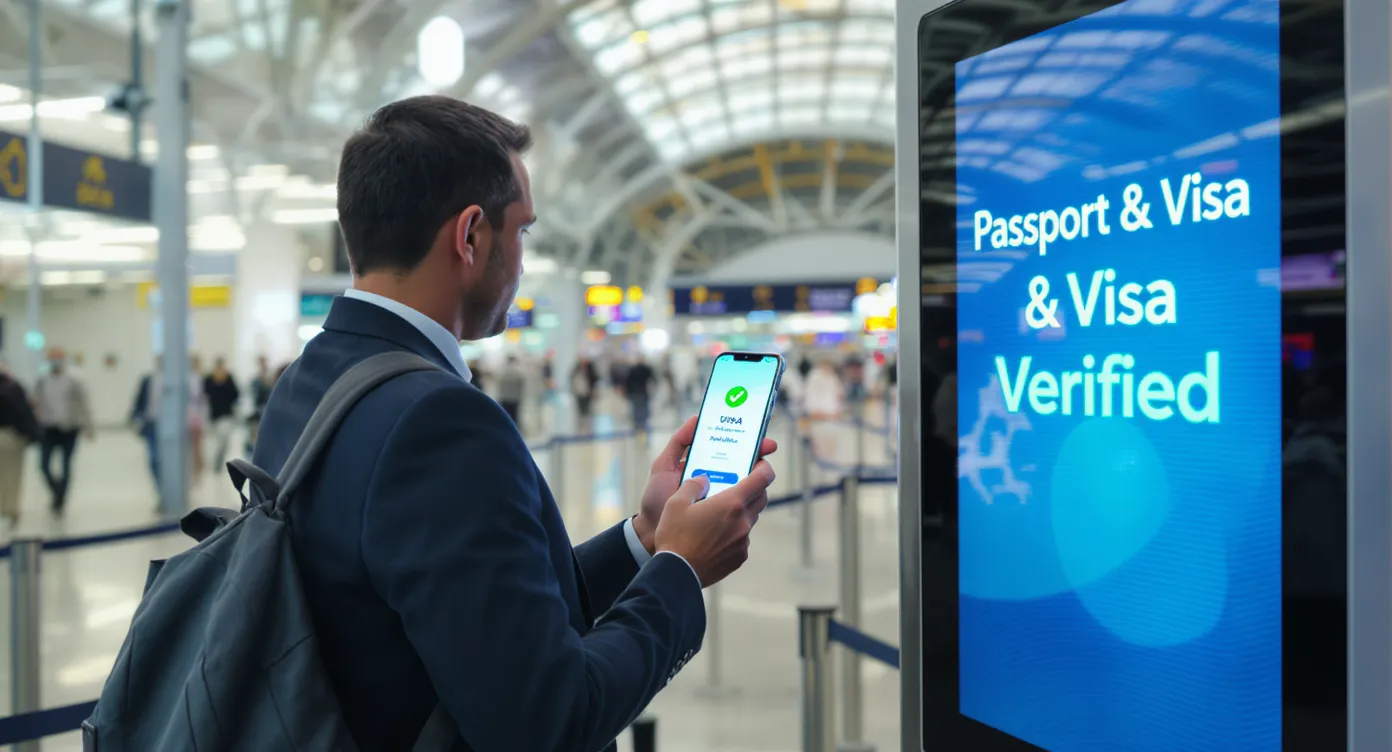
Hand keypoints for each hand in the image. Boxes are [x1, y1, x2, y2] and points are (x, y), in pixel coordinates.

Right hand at [653, 460, 775, 586]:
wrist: (677, 574)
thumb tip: (705, 479)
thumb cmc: (675, 536)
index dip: (764, 468)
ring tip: (721, 512)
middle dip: (755, 488)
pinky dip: (734, 532)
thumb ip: (694, 485)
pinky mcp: (739, 557)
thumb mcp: (676, 502)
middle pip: (761, 498)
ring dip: (741, 512)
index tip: (760, 464)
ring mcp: (743, 541)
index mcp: (731, 503)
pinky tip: (716, 535)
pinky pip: (743, 539)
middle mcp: (743, 521)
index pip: (762, 479)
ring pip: (750, 519)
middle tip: (740, 484)